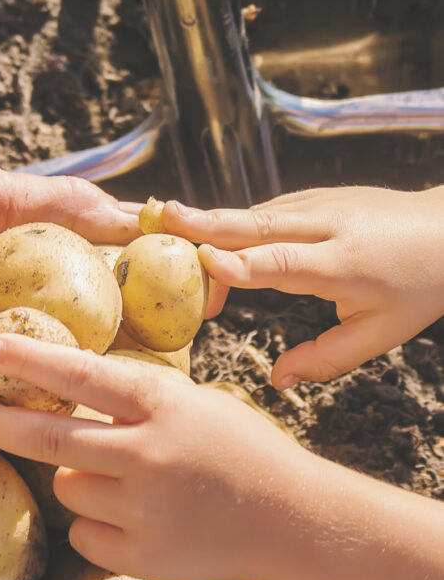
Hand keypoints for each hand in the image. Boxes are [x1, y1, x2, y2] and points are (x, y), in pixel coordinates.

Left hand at [0, 334, 304, 579]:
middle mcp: (148, 453)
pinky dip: (95, 526)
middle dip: (3, 421)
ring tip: (123, 482)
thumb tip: (71, 380)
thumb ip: (137, 396)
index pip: (82, 375)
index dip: (32, 360)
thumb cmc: (240, 448)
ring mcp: (143, 509)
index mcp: (163, 404)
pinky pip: (83, 535)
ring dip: (76, 480)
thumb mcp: (193, 401)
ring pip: (67, 488)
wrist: (291, 517)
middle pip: (52, 436)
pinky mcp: (142, 556)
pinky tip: (135, 519)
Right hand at [163, 185, 443, 387]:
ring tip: (163, 230)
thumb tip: (277, 381)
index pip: (286, 262)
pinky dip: (229, 223)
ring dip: (209, 223)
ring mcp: (319, 205)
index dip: (244, 264)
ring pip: (254, 214)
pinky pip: (263, 212)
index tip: (205, 262)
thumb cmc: (417, 287)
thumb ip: (326, 359)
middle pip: (259, 226)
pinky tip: (201, 234)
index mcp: (346, 265)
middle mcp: (328, 227)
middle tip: (164, 219)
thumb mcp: (380, 334)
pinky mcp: (312, 198)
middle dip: (208, 223)